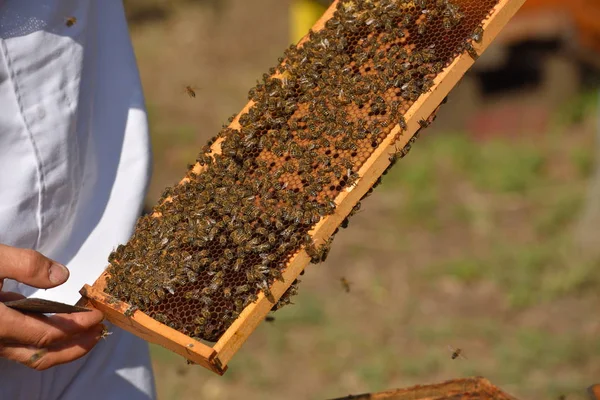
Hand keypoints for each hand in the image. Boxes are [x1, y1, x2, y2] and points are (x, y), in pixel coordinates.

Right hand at [0, 244, 104, 369]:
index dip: (75, 327)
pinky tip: (58, 321)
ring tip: (87, 334)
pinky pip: (20, 344)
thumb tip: (62, 275)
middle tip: (100, 334)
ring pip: (29, 355)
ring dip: (62, 348)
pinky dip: (44, 338)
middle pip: (40, 356)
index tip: (97, 316)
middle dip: (74, 347)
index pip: (46, 334)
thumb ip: (25, 264)